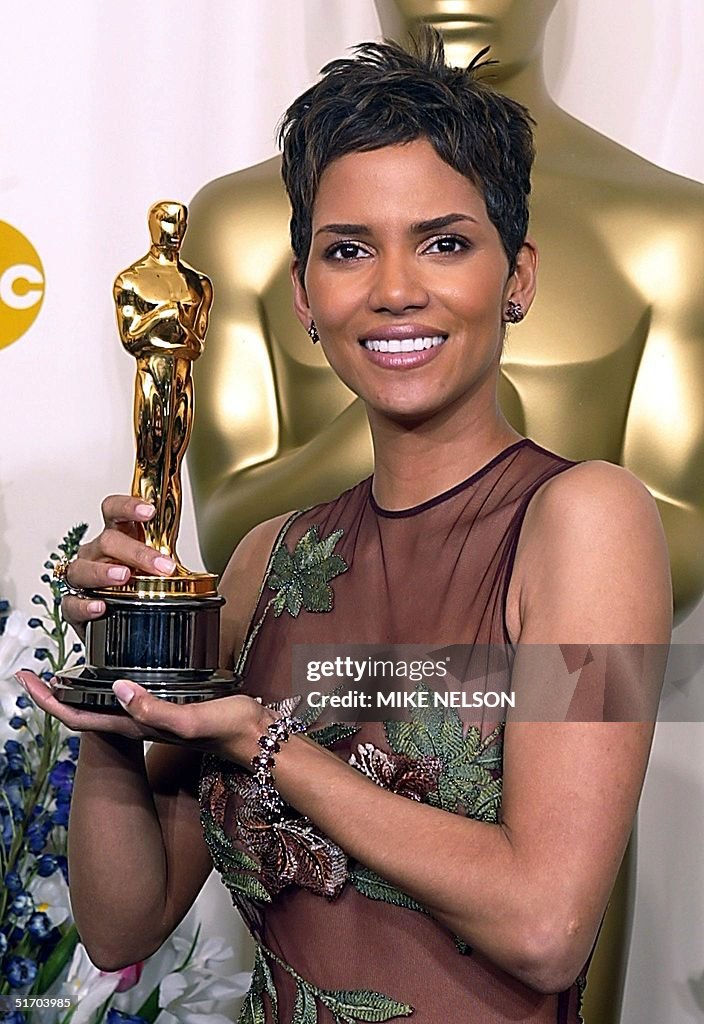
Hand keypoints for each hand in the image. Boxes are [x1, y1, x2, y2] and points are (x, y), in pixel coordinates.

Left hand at [16, 671, 271, 767]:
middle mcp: (136, 723)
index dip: (49, 700)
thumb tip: (118, 688)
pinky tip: (115, 665)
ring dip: (77, 688)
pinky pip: (125, 693)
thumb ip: (156, 709)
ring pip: (102, 703)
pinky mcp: (165, 705)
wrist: (256, 737)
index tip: (27, 678)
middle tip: (35, 670)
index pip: (79, 718)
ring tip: (64, 665)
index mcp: (136, 726)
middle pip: (83, 711)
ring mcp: (150, 715)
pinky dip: (107, 681)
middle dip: (55, 693)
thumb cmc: (228, 728)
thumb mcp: (191, 718)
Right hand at [61, 495, 176, 637]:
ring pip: (83, 568)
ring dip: (104, 571)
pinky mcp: (74, 606)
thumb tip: (207, 571)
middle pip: (108, 541)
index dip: (129, 506)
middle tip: (161, 566)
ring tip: (123, 576)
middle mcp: (96, 553)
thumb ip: (170, 562)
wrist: (123, 620)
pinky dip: (84, 604)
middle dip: (137, 551)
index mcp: (117, 537)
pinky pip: (71, 602)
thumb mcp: (157, 570)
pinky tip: (100, 606)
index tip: (149, 511)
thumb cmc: (139, 586)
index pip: (114, 511)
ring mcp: (83, 577)